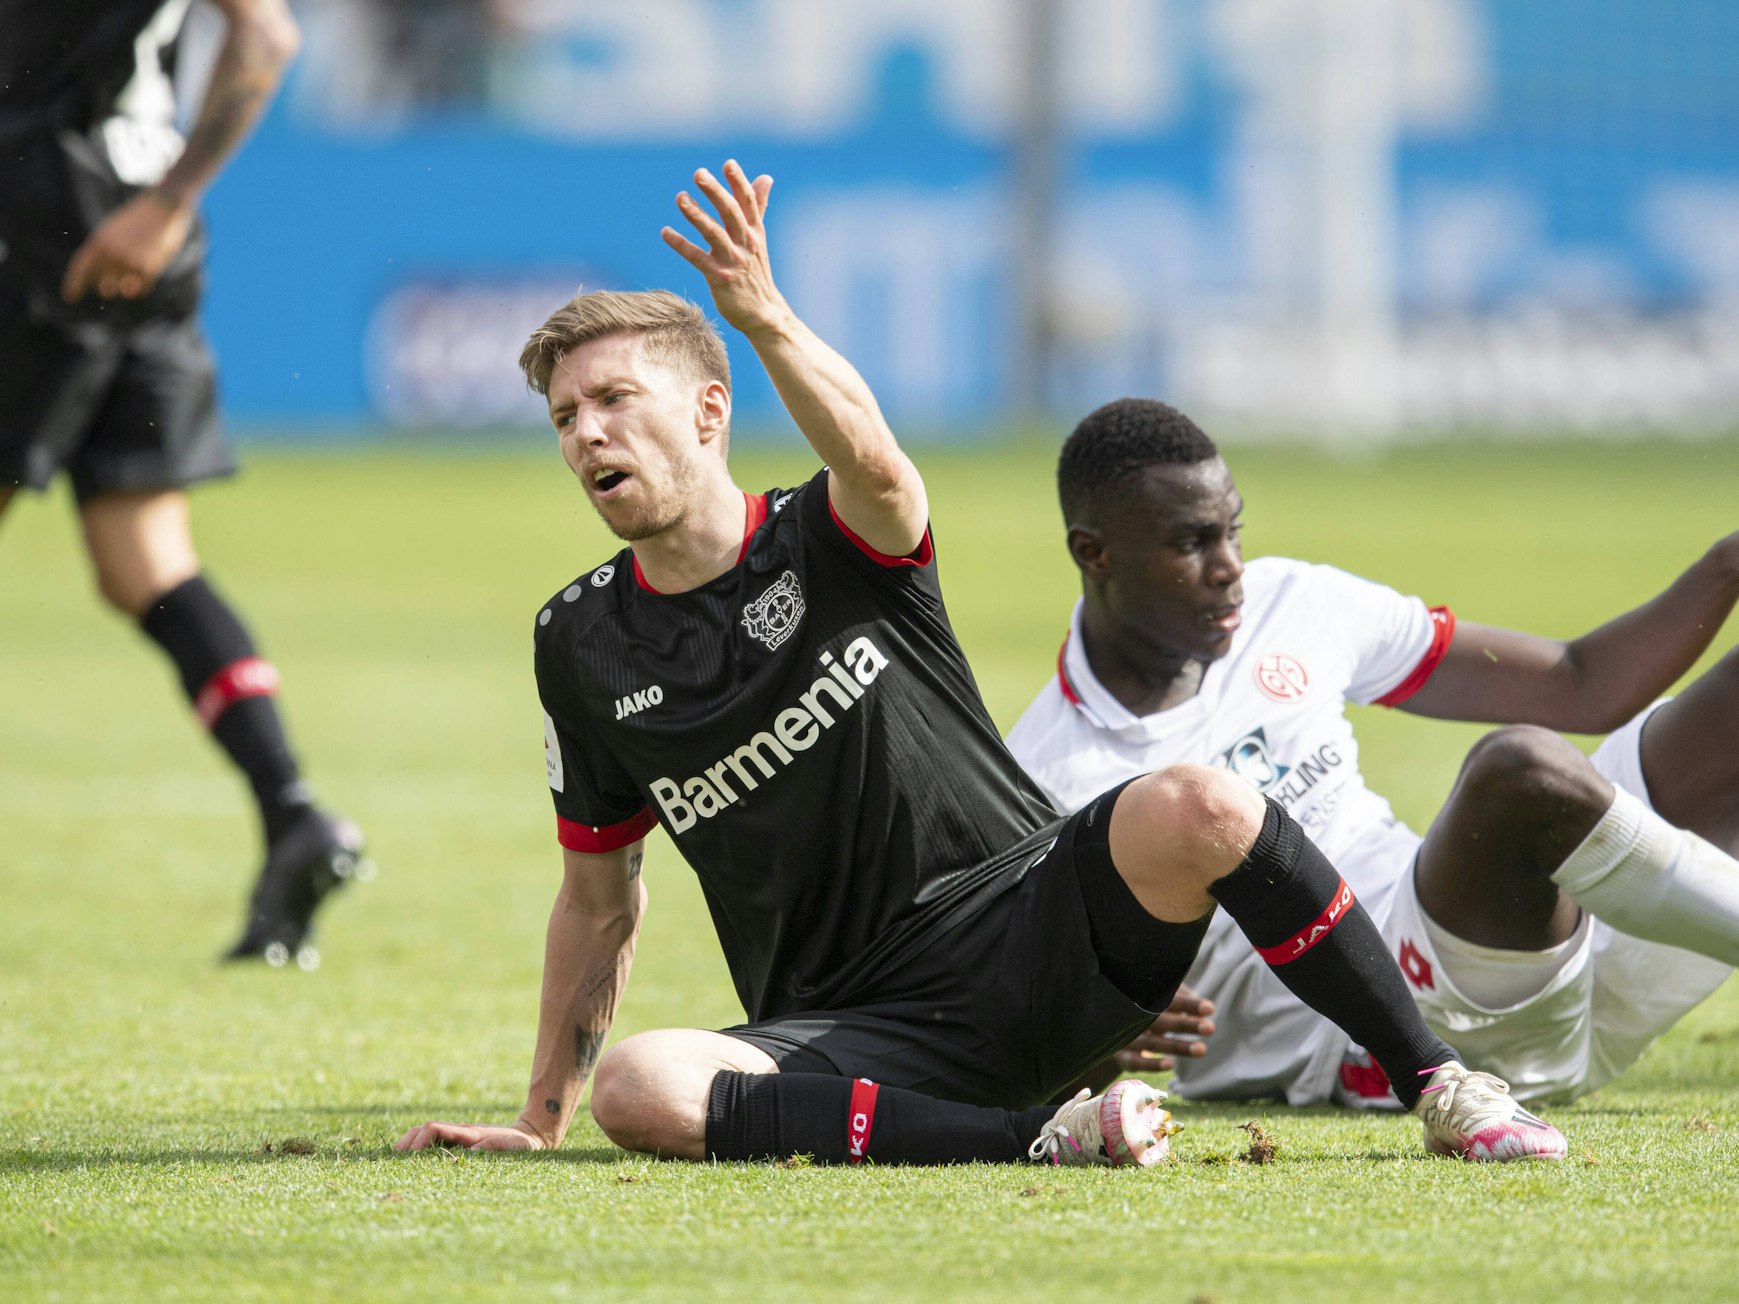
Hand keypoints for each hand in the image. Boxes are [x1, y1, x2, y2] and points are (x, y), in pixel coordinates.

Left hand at [61, 190, 194, 302]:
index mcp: (99, 240)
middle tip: (106, 289)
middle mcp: (112, 252)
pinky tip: (140, 284)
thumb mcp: (112, 230)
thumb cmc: (137, 218)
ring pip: (122, 288)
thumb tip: (99, 280)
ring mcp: (131, 260)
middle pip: (101, 283)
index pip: (81, 267)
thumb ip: (103, 250)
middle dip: (104, 288)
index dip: (73, 284)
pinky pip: (141, 289)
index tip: (69, 298)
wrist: (162, 206)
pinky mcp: (150, 267)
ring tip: (128, 280)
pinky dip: (139, 289)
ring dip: (124, 287)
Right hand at [393, 1121, 545, 1152]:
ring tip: (395, 1162)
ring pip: (426, 1135)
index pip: (435, 1129)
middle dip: (407, 1141)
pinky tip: (411, 1165)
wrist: (531, 1135)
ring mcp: (458, 1137)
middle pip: (424, 1129)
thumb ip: (494, 1147)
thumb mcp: (512, 1147)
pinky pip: (435, 1144)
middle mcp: (459, 1132)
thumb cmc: (522, 1145)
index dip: (419, 1140)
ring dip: (410, 1145)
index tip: (409, 1156)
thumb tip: (471, 1153)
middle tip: (392, 1159)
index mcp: (467, 1132)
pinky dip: (420, 1150)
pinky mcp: (460, 1144)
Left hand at [661, 160, 784, 336]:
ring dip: (697, 215)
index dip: (739, 183)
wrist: (763, 313)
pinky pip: (698, 258)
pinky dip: (681, 245)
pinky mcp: (720, 278)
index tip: (728, 164)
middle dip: (716, 192)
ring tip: (680, 197)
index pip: (748, 203)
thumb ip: (758, 207)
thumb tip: (765, 177)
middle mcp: (746, 244)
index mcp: (755, 232)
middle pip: (731, 213)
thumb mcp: (758, 238)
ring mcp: (733, 261)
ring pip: (714, 233)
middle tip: (699, 173)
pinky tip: (666, 232)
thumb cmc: (756, 273)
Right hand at [1112, 985, 1215, 1073]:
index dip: (1188, 1004)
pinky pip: (1135, 1062)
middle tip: (1211, 1028)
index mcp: (1141, 996)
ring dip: (1177, 1047)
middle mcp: (1131, 1015)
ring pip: (1151, 1043)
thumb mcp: (1157, 996)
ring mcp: (1124, 1036)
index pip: (1167, 998)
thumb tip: (1202, 1009)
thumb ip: (1179, 995)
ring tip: (1202, 1049)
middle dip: (1186, 1025)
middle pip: (1160, 1020)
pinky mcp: (1120, 1056)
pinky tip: (1170, 1064)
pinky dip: (1151, 1064)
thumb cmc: (1141, 1005)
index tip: (1210, 1008)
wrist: (1105, 1021)